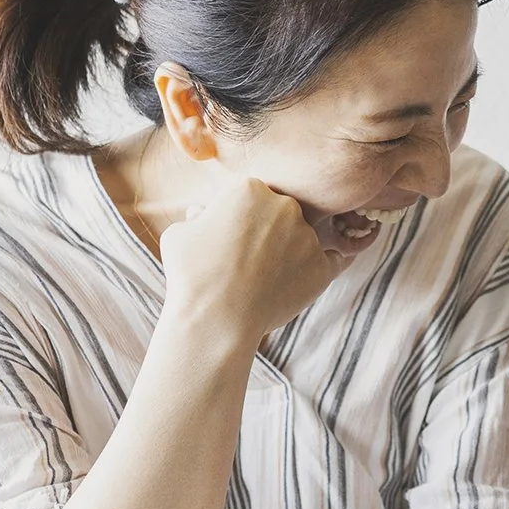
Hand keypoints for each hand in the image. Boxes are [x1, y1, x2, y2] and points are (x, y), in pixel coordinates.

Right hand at [155, 177, 349, 347]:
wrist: (216, 320)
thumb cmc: (191, 276)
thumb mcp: (179, 234)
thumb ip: (197, 217)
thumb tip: (202, 214)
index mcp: (250, 189)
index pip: (251, 197)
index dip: (240, 218)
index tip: (231, 239)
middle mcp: (285, 205)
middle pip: (280, 214)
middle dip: (267, 232)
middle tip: (249, 260)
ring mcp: (307, 236)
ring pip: (301, 239)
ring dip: (289, 252)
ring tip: (265, 280)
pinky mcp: (323, 266)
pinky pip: (329, 261)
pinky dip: (318, 268)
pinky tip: (304, 277)